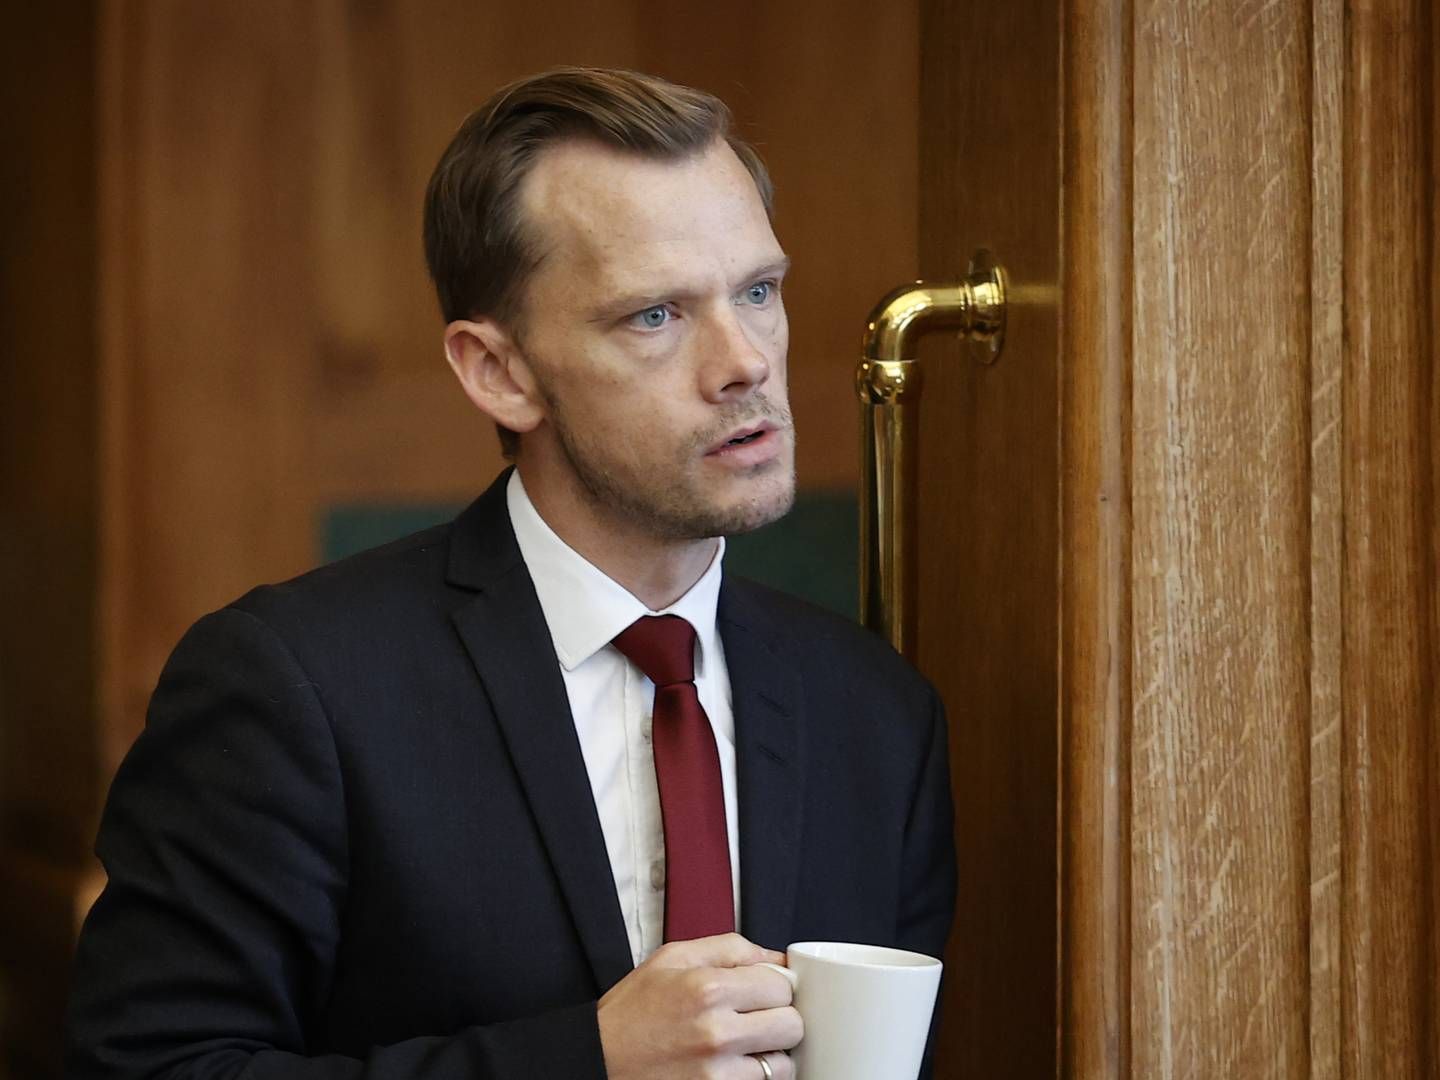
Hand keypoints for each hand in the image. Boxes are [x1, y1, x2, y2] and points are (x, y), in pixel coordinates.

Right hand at [597, 933, 800, 1078]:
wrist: (598, 1059)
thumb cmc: (631, 1011)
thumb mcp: (671, 958)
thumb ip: (729, 948)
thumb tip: (775, 958)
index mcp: (708, 988)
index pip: (782, 985)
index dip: (775, 985)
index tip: (763, 990)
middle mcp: (717, 1031)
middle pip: (792, 1024)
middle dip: (780, 1017)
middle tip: (759, 1016)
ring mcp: (717, 1072)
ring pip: (784, 1063)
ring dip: (772, 1053)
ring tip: (746, 1044)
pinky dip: (755, 1077)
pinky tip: (735, 1064)